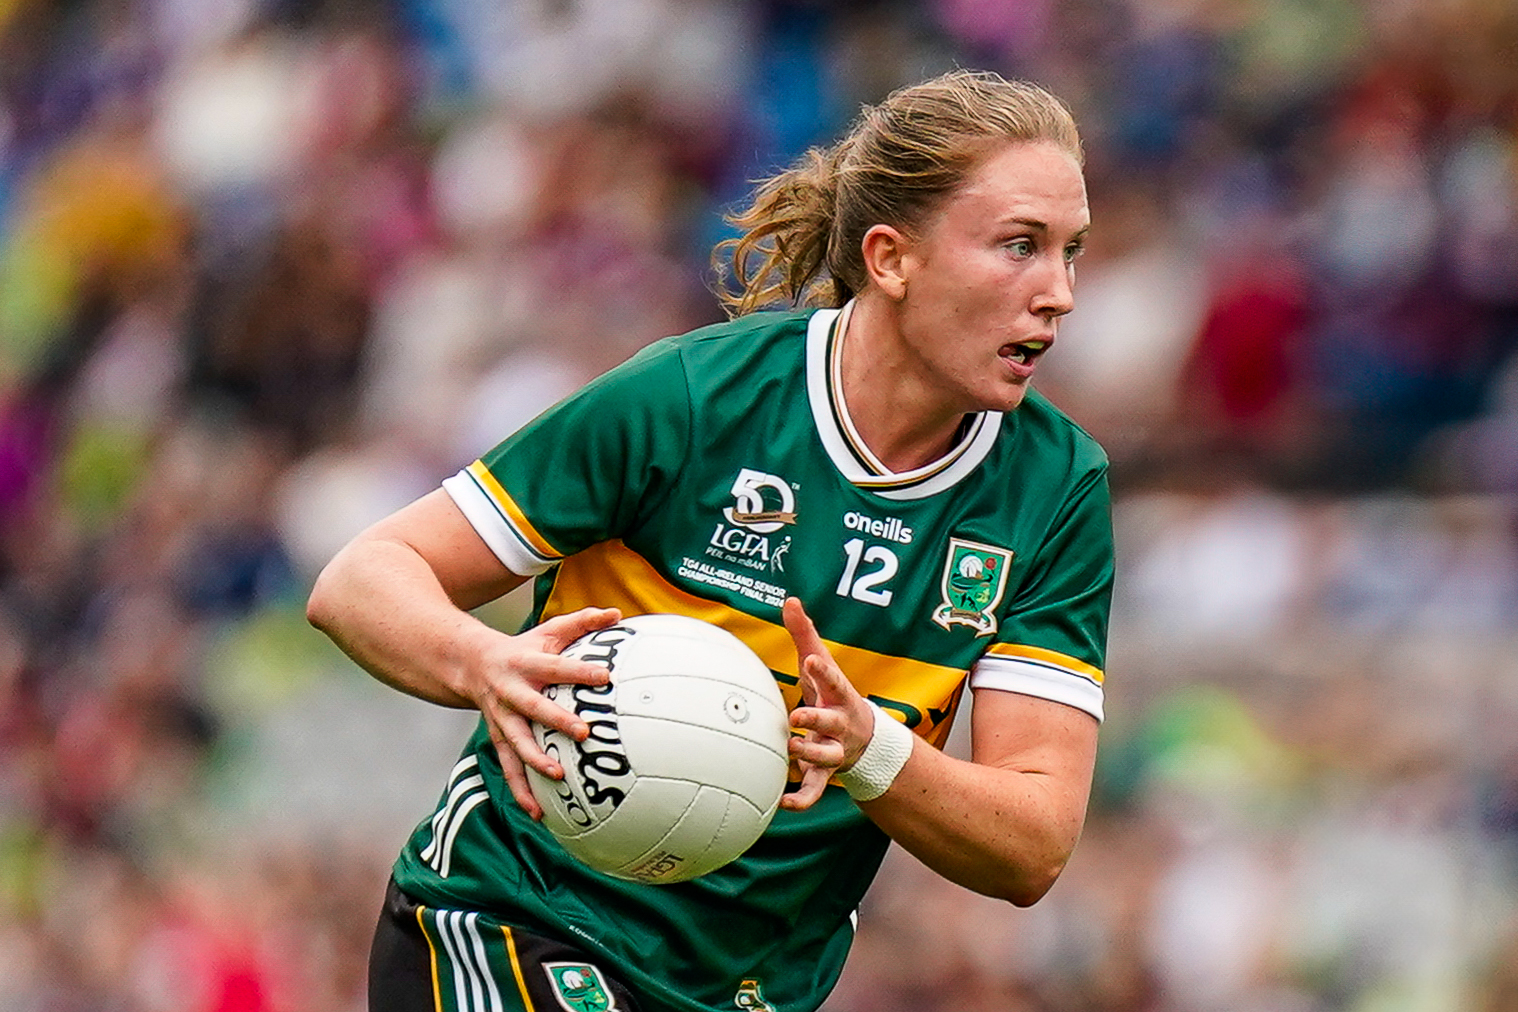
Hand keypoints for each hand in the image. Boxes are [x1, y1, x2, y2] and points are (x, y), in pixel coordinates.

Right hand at [465, 606, 622, 818]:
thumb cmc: (523, 649)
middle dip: (556, 721)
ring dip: (535, 762)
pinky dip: (521, 791)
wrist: (470, 665)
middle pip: (534, 708)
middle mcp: (511, 693)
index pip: (556, 667)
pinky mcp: (499, 739)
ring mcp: (502, 719)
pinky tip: (538, 813)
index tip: (605, 677)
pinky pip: (509, 769)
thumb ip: (582, 622)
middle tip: (583, 733)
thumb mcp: (548, 631)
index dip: (579, 671)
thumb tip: (617, 614)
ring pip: (516, 743)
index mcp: (526, 665)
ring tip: (558, 777)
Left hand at [780, 598, 873, 810]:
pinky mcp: (823, 774)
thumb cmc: (832, 695)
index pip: (833, 681)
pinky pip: (814, 791)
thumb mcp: (821, 664)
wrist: (861, 739)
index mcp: (839, 697)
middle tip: (796, 716)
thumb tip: (791, 600)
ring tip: (791, 748)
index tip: (811, 660)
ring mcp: (833, 752)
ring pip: (826, 758)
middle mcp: (840, 726)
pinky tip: (781, 803)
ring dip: (810, 755)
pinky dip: (801, 800)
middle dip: (815, 720)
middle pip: (831, 723)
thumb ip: (805, 634)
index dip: (823, 671)